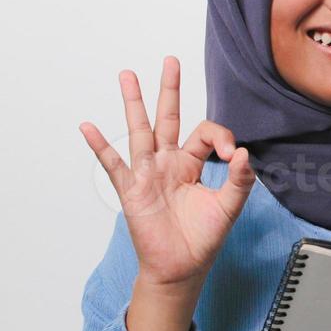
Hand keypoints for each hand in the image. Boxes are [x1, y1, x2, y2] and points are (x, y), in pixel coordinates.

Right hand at [81, 56, 255, 290]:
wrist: (181, 268)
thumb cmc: (203, 239)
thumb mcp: (228, 208)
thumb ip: (239, 180)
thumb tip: (242, 154)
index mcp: (191, 164)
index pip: (203, 133)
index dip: (218, 136)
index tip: (228, 154)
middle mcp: (168, 163)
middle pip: (169, 118)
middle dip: (169, 90)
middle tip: (170, 61)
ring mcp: (147, 174)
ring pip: (140, 131)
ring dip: (134, 103)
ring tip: (127, 75)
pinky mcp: (132, 191)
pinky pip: (114, 165)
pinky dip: (100, 146)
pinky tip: (88, 127)